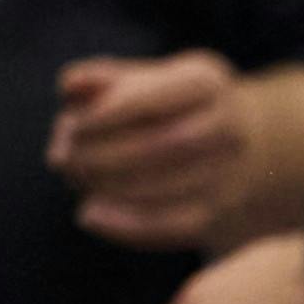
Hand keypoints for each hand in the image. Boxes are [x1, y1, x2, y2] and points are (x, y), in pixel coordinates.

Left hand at [52, 52, 270, 249]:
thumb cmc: (172, 108)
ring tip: (75, 181)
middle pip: (158, 144)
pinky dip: (123, 224)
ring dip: (106, 186)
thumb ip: (104, 79)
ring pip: (162, 187)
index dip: (103, 116)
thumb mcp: (146, 80)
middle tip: (64, 160)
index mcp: (206, 82)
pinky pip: (168, 225)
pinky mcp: (219, 214)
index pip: (149, 99)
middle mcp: (228, 127)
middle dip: (101, 154)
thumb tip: (69, 85)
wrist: (240, 146)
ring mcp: (229, 174)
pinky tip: (89, 215)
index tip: (69, 126)